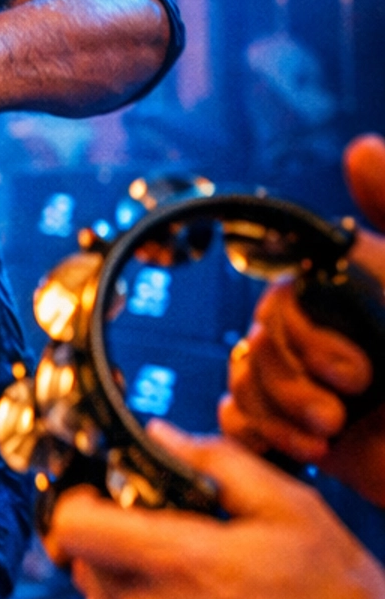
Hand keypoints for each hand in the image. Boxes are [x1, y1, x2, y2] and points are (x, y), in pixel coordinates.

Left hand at [47, 425, 384, 598]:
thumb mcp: (292, 507)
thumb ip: (218, 465)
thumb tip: (162, 438)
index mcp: (181, 563)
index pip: (76, 529)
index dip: (77, 503)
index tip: (99, 494)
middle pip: (81, 570)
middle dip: (101, 543)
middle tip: (143, 530)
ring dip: (114, 590)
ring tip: (163, 578)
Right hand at [222, 136, 384, 496]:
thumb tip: (359, 150)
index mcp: (357, 297)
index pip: (285, 298)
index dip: (305, 337)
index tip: (355, 371)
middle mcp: (332, 336)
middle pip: (257, 340)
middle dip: (290, 382)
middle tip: (344, 406)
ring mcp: (313, 385)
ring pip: (243, 379)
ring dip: (278, 412)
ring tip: (329, 432)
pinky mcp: (299, 433)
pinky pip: (238, 421)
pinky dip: (259, 434)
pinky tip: (302, 447)